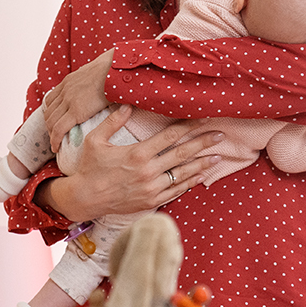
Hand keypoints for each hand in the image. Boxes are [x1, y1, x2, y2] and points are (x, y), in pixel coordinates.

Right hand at [36, 106, 223, 221]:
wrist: (84, 199)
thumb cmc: (89, 168)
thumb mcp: (96, 140)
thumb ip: (112, 121)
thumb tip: (127, 105)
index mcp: (137, 154)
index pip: (170, 136)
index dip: (189, 125)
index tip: (203, 117)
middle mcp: (148, 171)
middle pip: (182, 154)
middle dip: (203, 143)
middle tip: (220, 135)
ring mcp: (151, 188)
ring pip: (183, 174)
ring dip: (202, 165)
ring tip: (217, 157)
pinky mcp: (151, 201)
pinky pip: (175, 191)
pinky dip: (189, 183)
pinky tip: (200, 177)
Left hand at [44, 49, 114, 151]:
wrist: (116, 69)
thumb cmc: (114, 69)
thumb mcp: (96, 72)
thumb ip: (93, 80)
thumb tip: (102, 84)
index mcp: (69, 81)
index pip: (51, 99)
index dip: (51, 112)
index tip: (56, 121)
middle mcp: (65, 90)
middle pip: (49, 111)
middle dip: (49, 125)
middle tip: (55, 136)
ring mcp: (69, 100)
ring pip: (51, 121)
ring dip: (51, 133)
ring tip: (56, 143)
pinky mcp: (76, 111)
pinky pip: (58, 129)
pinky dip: (55, 139)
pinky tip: (56, 147)